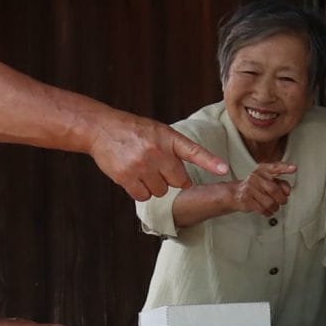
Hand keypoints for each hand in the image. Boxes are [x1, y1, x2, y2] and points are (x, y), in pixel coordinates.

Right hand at [90, 114, 232, 199]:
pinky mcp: (126, 176)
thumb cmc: (133, 132)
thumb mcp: (158, 131)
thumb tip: (186, 182)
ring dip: (154, 186)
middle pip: (179, 182)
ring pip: (161, 192)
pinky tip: (133, 177)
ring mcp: (142, 164)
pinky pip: (143, 196)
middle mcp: (157, 151)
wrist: (100, 128)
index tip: (224, 169)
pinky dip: (140, 192)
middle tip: (157, 167)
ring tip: (142, 169)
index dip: (210, 161)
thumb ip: (174, 150)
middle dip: (171, 179)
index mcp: (168, 137)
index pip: (193, 151)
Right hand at [224, 162, 296, 216]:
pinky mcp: (246, 199)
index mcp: (263, 170)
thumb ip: (280, 183)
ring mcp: (250, 188)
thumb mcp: (267, 181)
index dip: (284, 167)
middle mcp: (256, 177)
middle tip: (282, 201)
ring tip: (274, 207)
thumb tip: (287, 191)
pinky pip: (262, 209)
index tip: (294, 168)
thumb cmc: (255, 187)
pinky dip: (268, 212)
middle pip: (274, 190)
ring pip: (269, 202)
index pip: (275, 167)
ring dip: (275, 207)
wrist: (236, 193)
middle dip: (281, 199)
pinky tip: (267, 210)